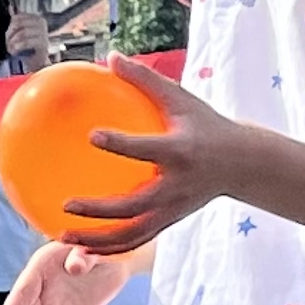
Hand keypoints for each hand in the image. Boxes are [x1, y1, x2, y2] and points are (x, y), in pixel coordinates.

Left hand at [4, 9, 50, 62]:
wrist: (38, 62)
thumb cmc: (29, 47)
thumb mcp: (22, 32)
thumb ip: (17, 20)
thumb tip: (10, 7)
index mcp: (37, 18)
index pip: (18, 18)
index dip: (10, 27)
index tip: (8, 37)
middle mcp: (42, 24)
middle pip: (18, 24)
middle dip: (10, 35)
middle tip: (8, 43)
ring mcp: (43, 34)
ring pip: (21, 33)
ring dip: (12, 42)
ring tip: (11, 49)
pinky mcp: (43, 45)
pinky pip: (26, 42)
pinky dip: (17, 47)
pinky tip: (15, 51)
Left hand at [56, 53, 248, 254]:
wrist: (241, 163)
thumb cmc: (205, 124)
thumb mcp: (181, 98)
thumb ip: (145, 79)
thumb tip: (110, 56)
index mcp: (179, 151)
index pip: (147, 149)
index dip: (120, 144)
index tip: (92, 135)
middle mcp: (175, 186)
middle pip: (133, 205)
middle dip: (99, 209)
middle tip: (67, 204)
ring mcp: (173, 210)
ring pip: (131, 233)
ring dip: (97, 239)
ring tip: (63, 236)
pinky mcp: (169, 223)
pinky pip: (136, 241)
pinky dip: (109, 247)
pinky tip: (81, 247)